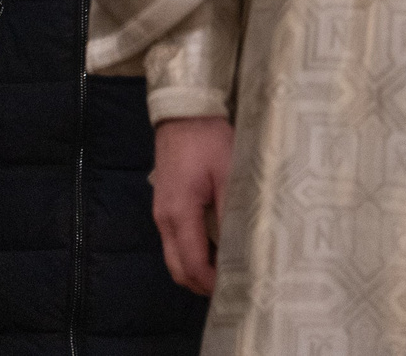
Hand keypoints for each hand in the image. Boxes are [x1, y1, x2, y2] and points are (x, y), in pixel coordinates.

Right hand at [152, 115, 233, 295]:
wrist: (184, 115)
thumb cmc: (209, 141)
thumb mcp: (229, 173)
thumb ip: (232, 210)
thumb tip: (243, 245)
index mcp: (179, 214)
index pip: (192, 263)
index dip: (211, 282)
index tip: (234, 290)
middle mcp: (164, 219)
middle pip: (178, 267)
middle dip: (201, 283)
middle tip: (232, 287)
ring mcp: (162, 213)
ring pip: (174, 256)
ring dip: (196, 269)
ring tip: (228, 271)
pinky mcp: (166, 205)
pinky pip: (176, 240)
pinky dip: (193, 252)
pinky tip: (217, 248)